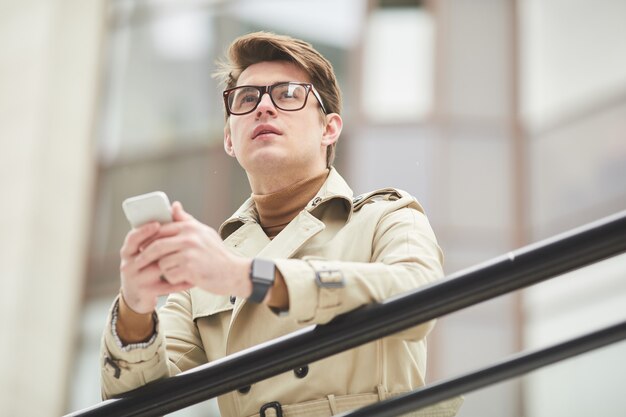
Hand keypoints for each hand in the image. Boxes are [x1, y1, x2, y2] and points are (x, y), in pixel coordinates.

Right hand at [119, 221, 193, 313]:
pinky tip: (193, 279)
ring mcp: (136, 279)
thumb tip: (176, 205)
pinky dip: (180, 282)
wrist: (137, 295)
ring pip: (157, 269)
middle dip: (162, 247)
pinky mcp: (146, 292)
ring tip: (191, 258)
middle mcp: (129, 265)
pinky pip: (166, 286)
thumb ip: (160, 230)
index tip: (157, 224)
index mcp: (128, 251)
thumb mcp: (146, 249)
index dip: (144, 231)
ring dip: (176, 264)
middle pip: (144, 253)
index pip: (132, 238)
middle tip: (179, 241)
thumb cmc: (146, 266)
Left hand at [134, 202, 252, 297]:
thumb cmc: (217, 254)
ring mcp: (189, 253)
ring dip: (165, 270)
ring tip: (178, 271)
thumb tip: (174, 205)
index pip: (160, 229)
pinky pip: (170, 275)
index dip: (147, 239)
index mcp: (190, 227)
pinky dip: (174, 279)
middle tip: (142, 262)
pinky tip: (185, 278)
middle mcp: (189, 238)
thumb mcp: (203, 232)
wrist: (234, 272)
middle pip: (156, 246)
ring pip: (162, 262)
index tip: (141, 247)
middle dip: (146, 255)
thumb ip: (186, 220)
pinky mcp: (190, 268)